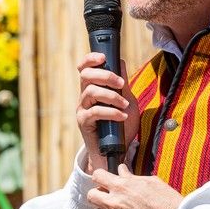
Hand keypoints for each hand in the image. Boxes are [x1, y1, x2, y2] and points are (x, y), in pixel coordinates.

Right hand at [76, 53, 139, 172]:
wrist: (116, 151)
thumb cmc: (121, 126)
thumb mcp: (127, 101)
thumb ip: (123, 84)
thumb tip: (121, 63)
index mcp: (92, 88)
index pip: (84, 68)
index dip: (90, 59)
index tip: (103, 57)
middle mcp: (84, 96)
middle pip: (86, 75)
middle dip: (105, 75)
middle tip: (120, 83)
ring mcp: (82, 109)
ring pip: (91, 92)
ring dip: (112, 96)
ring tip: (125, 104)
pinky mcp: (83, 122)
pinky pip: (95, 111)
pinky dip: (111, 112)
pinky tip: (122, 117)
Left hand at [86, 164, 182, 208]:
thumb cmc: (167, 201)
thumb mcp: (151, 182)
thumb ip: (132, 176)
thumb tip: (122, 170)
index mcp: (122, 186)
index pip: (97, 175)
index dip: (100, 177)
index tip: (104, 181)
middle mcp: (114, 202)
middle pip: (91, 195)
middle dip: (97, 195)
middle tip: (107, 197)